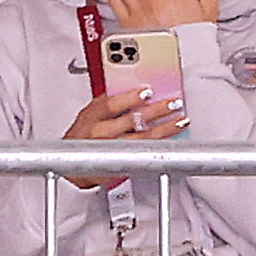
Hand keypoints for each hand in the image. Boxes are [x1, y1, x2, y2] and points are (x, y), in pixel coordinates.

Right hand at [60, 86, 186, 187]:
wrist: (74, 164)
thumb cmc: (83, 135)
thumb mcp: (89, 115)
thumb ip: (109, 104)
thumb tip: (135, 90)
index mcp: (90, 116)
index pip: (110, 105)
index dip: (129, 98)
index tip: (147, 92)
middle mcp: (100, 134)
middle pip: (131, 121)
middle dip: (155, 111)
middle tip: (173, 103)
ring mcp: (112, 150)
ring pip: (143, 138)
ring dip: (165, 128)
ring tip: (180, 119)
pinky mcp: (122, 162)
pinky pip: (145, 151)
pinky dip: (161, 142)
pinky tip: (172, 136)